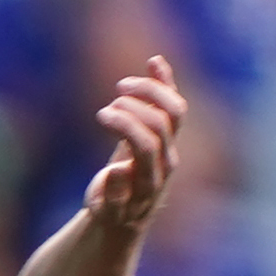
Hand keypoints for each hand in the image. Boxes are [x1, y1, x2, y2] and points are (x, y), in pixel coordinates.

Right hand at [82, 55, 185, 229]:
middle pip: (162, 122)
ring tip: (121, 86)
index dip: (126, 124)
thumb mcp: (104, 211)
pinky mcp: (167, 133)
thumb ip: (111, 196)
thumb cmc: (111, 212)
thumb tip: (119, 171)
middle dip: (132, 108)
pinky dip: (165, 82)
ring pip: (174, 110)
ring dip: (149, 91)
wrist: (129, 214)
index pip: (147, 144)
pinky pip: (173, 103)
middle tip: (105, 110)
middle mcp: (166, 161)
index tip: (101, 116)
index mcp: (150, 181)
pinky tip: (154, 61)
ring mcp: (171, 145)